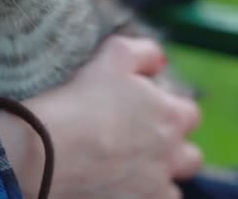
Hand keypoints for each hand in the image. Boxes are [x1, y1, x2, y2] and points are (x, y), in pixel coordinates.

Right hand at [0, 36, 201, 197]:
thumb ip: (145, 53)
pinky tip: (116, 186)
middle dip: (172, 149)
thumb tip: (161, 61)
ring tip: (127, 168)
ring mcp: (153, 186)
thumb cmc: (81, 99)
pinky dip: (138, 195)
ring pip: (171, 187)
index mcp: (171, 116)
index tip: (143, 108)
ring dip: (157, 178)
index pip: (189, 113)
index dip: (168, 109)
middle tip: (139, 141)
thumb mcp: (114, 55)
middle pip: (190, 156)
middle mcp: (171, 155)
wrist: (47, 148)